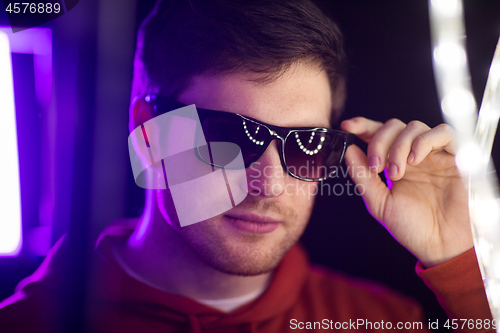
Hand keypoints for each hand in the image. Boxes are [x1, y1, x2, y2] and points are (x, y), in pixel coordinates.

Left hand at [341, 117, 472, 266]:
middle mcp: (413, 156)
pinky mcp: (456, 157)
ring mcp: (434, 155)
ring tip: (396, 173)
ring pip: (414, 127)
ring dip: (399, 146)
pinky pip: (443, 133)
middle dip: (379, 142)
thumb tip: (348, 150)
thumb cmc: (412, 228)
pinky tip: (414, 160)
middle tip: (376, 167)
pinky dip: (424, 141)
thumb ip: (362, 176)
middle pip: (393, 127)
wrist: (441, 246)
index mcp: (394, 164)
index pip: (378, 135)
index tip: (346, 126)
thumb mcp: (379, 202)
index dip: (363, 126)